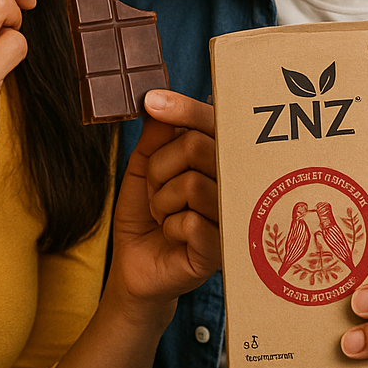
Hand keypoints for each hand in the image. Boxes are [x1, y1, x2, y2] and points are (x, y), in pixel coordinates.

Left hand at [105, 90, 220, 317]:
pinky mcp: (222, 249)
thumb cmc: (145, 215)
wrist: (135, 266)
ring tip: (163, 214)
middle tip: (155, 188)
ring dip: (162, 200)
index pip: (212, 122)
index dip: (185, 108)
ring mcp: (231, 215)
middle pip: (198, 147)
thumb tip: (159, 102)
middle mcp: (232, 182)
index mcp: (217, 158)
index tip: (153, 101)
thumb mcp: (143, 170)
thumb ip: (155, 137)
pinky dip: (169, 226)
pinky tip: (172, 236)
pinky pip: (192, 222)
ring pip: (192, 184)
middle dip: (160, 167)